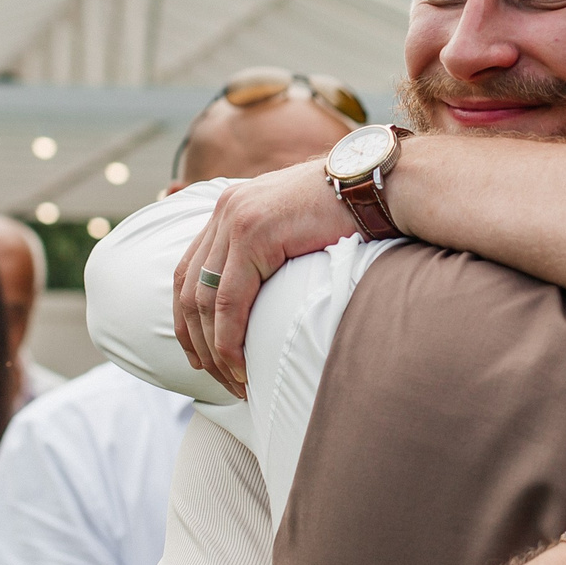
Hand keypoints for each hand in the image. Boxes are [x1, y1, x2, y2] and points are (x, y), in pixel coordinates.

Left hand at [174, 160, 353, 395]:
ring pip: (205, 299)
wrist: (376, 184)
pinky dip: (229, 338)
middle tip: (218, 378)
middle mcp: (225, 209)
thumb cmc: (351, 210)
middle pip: (188, 287)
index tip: (201, 357)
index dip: (189, 319)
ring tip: (234, 381)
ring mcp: (236, 219)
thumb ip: (272, 249)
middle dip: (198, 341)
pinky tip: (240, 364)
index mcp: (231, 207)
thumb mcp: (297, 228)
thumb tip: (266, 292)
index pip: (190, 270)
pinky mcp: (253, 233)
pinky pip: (229, 300)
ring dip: (215, 348)